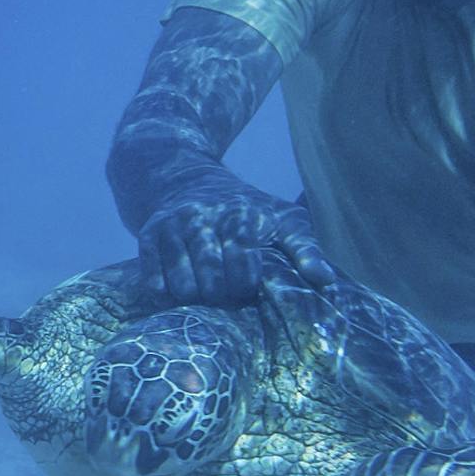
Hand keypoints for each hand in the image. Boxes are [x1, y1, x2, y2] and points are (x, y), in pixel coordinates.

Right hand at [135, 176, 337, 305]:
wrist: (184, 176)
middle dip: (222, 297)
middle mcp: (204, 219)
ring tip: (205, 292)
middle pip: (212, 283)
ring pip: (182, 286)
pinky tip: (179, 289)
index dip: (247, 287)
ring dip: (195, 299)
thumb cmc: (246, 207)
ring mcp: (173, 227)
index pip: (244, 270)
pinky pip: (153, 282)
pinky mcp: (148, 236)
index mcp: (241, 217)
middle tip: (226, 293)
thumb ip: (306, 249)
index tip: (249, 286)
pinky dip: (166, 294)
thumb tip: (326, 280)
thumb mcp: (283, 219)